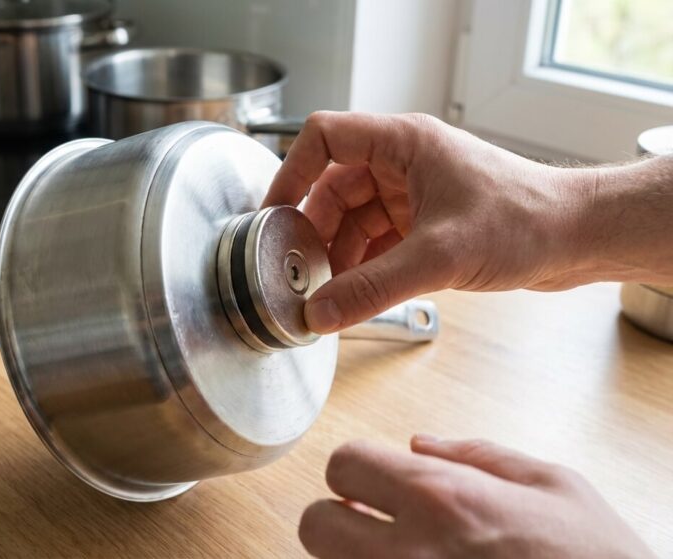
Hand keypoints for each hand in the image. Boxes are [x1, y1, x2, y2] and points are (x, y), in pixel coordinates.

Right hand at [264, 112, 672, 333]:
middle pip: (333, 190)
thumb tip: (320, 313)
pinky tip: (359, 297)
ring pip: (353, 221)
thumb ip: (372, 287)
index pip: (324, 139)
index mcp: (403, 144)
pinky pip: (377, 243)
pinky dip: (364, 268)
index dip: (291, 172)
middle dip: (316, 233)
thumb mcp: (439, 255)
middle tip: (302, 273)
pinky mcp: (426, 224)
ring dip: (340, 258)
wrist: (578, 238)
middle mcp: (404, 164)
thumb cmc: (527, 219)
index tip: (273, 215)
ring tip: (332, 295)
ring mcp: (414, 194)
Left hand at [299, 436, 655, 558]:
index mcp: (442, 499)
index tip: (370, 481)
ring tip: (401, 552)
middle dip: (337, 519)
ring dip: (355, 556)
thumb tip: (418, 443)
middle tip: (370, 522)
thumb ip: (477, 454)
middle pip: (314, 526)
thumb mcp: (552, 485)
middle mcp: (411, 553)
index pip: (341, 464)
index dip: (355, 469)